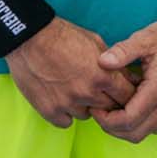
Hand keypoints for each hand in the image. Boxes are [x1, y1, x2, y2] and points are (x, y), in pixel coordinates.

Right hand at [6, 18, 137, 127]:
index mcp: (103, 75)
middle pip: (109, 109)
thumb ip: (114, 63)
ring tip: (73, 88)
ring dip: (84, 106)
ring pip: (87, 116)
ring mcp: (68, 104)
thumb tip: (127, 77)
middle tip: (96, 89)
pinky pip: (66, 122)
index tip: (119, 91)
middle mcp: (88, 93)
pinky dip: (65, 113)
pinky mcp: (50, 111)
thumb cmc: (62, 35)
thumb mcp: (95, 41)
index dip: (125, 93)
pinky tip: (60, 97)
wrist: (29, 37)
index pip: (127, 96)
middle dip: (107, 100)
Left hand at [91, 16, 156, 143]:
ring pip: (147, 132)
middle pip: (136, 133)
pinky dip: (141, 123)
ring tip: (113, 109)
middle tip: (100, 113)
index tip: (95, 109)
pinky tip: (131, 106)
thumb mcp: (144, 38)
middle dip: (113, 128)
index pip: (129, 120)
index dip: (107, 120)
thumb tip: (101, 62)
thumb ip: (122, 51)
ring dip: (127, 127)